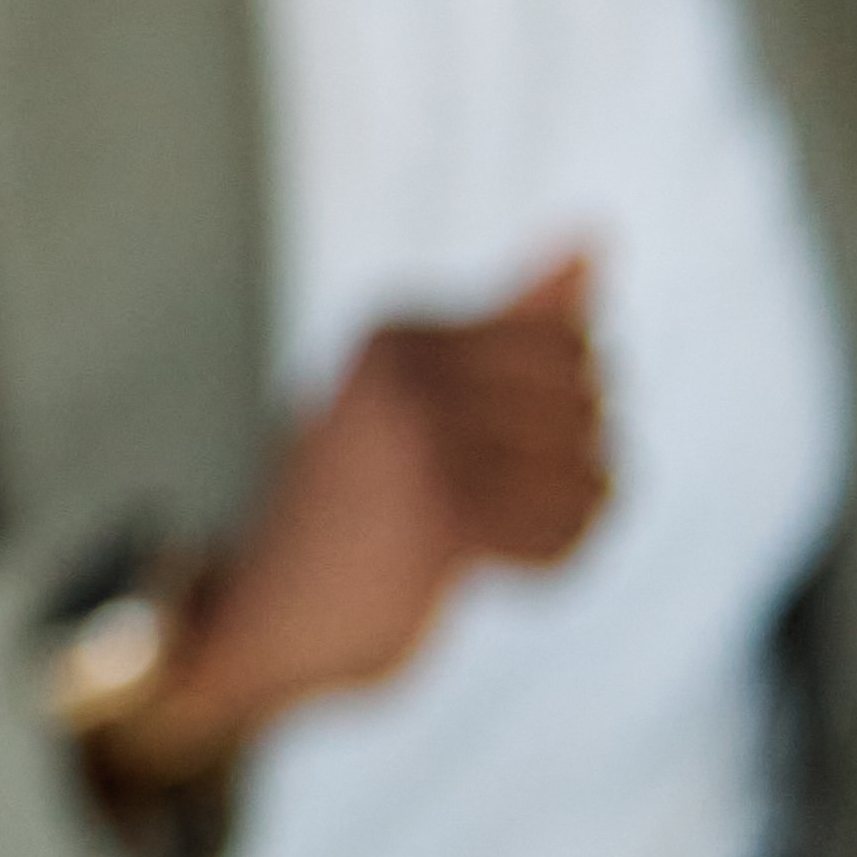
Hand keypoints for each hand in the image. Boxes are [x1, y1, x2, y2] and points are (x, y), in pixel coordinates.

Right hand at [104, 255, 606, 788]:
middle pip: (591, 400)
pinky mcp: (442, 513)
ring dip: (561, 520)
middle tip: (485, 507)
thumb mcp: (420, 402)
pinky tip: (493, 570)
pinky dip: (550, 559)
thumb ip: (511, 321)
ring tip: (489, 539)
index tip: (487, 449)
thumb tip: (595, 233)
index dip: (561, 408)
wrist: (260, 623)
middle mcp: (405, 371)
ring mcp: (422, 439)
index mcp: (397, 333)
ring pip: (592, 467)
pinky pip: (568, 523)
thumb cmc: (354, 512)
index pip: (571, 342)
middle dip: (567, 464)